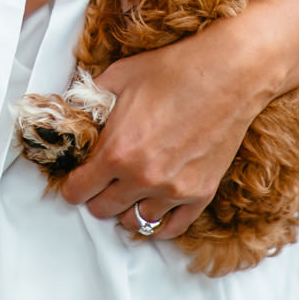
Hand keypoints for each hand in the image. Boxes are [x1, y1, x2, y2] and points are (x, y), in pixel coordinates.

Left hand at [57, 24, 276, 238]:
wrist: (227, 75)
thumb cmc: (173, 71)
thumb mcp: (117, 77)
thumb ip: (89, 103)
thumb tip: (72, 115)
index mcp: (116, 151)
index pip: (78, 191)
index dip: (72, 185)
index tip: (76, 179)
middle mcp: (142, 178)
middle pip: (103, 210)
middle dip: (95, 196)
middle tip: (101, 181)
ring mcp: (173, 190)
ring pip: (135, 221)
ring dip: (126, 208)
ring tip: (128, 191)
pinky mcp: (200, 194)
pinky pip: (172, 227)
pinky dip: (159, 222)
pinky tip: (153, 207)